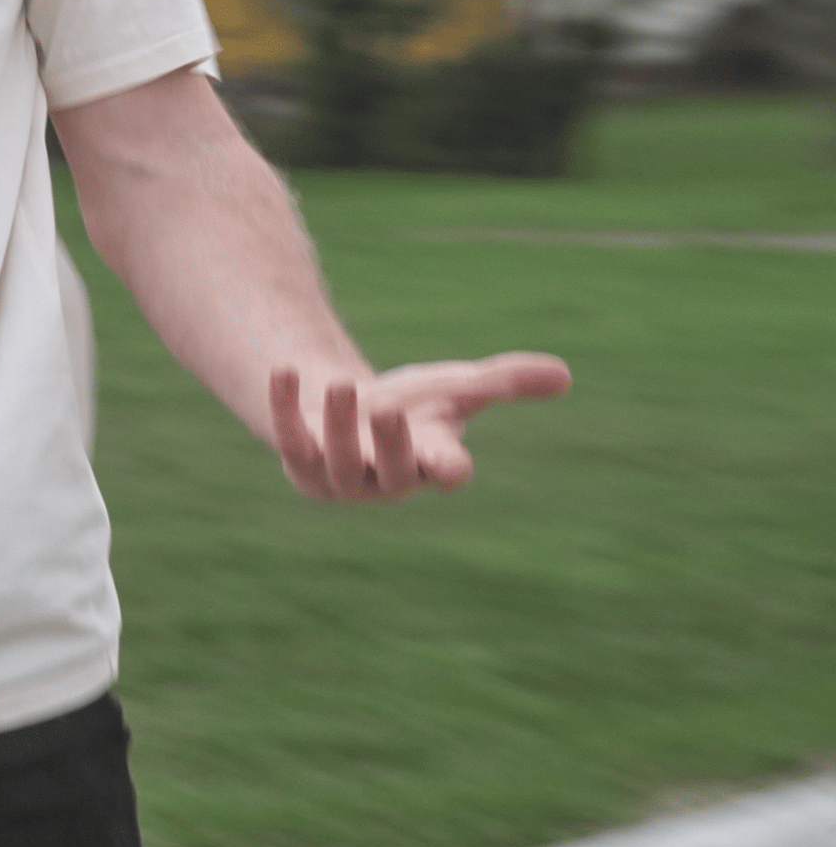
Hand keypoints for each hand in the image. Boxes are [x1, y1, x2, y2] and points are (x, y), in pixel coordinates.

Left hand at [269, 352, 570, 500]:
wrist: (341, 413)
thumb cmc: (407, 407)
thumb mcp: (453, 390)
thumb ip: (503, 382)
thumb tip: (564, 373)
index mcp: (428, 461)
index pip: (445, 471)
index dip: (448, 468)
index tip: (455, 465)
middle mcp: (386, 476)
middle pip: (393, 471)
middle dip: (390, 442)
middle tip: (388, 407)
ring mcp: (340, 474)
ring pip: (338, 460)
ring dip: (337, 423)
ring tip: (340, 384)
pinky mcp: (299, 460)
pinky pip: (288, 440)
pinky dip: (283, 407)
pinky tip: (281, 370)